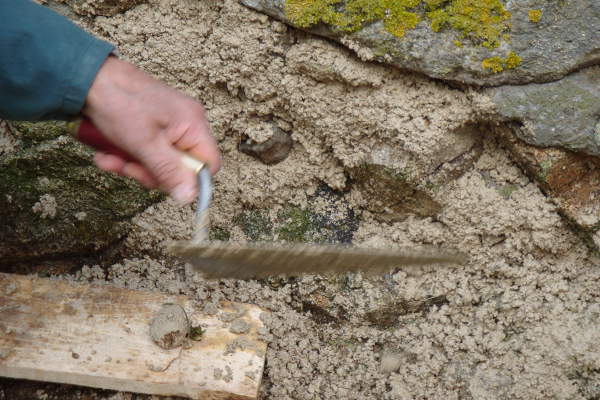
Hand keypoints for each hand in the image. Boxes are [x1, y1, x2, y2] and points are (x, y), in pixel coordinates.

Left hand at [82, 56, 220, 203]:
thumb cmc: (118, 101)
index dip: (189, 179)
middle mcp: (187, 124)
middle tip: (129, 169)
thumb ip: (168, 171)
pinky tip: (109, 154)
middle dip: (152, 173)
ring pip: (162, 162)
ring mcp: (170, 125)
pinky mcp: (154, 126)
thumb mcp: (144, 144)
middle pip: (182, 167)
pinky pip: (149, 152)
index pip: (209, 164)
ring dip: (134, 166)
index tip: (163, 182)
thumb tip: (189, 196)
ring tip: (111, 159)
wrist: (89, 78)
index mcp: (193, 124)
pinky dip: (128, 156)